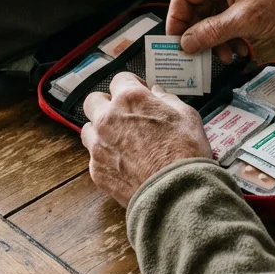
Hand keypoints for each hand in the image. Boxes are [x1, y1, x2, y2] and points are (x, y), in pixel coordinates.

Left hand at [81, 72, 212, 206]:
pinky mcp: (97, 170)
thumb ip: (167, 100)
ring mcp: (99, 146)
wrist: (176, 194)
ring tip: (120, 140)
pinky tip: (123, 163)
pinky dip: (105, 157)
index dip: (131, 84)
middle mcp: (108, 119)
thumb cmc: (185, 153)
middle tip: (123, 114)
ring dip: (101, 131)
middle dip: (106, 104)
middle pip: (93, 101)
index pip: (120, 79)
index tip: (139, 92)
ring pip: (88, 129)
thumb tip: (157, 93)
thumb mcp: (186, 116)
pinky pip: (94, 157)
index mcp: (130, 99)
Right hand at [168, 0, 274, 59]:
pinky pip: (226, 23)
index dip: (176, 19)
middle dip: (199, 35)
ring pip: (211, 20)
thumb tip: (185, 43)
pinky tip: (239, 50)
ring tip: (225, 56)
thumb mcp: (244, 20)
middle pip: (196, 9)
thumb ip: (212, 32)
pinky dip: (229, 38)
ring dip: (215, 40)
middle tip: (198, 56)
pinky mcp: (243, 5)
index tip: (176, 42)